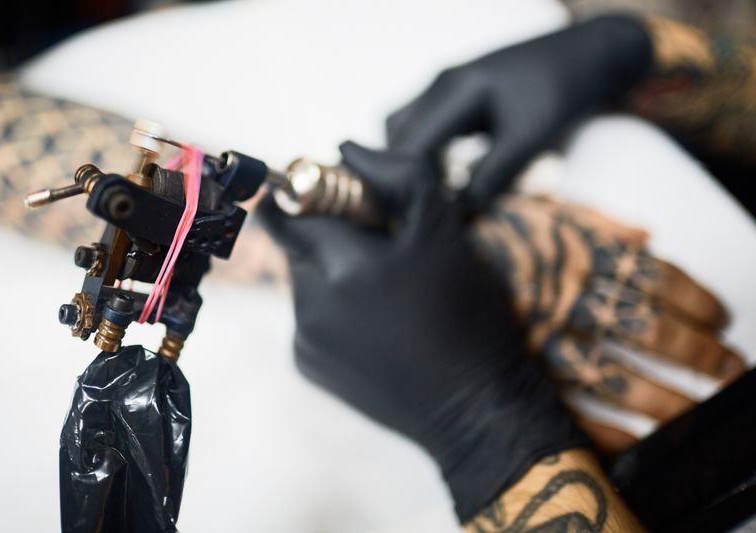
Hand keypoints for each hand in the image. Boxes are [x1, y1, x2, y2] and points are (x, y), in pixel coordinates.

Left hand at [258, 143, 586, 520]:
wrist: (476, 407)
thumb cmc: (468, 313)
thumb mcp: (444, 230)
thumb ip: (397, 175)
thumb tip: (343, 149)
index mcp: (340, 265)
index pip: (291, 208)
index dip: (314, 195)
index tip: (342, 200)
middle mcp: (309, 304)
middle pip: (297, 243)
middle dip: (330, 234)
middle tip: (380, 249)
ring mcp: (305, 340)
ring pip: (305, 279)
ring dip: (333, 271)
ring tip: (386, 292)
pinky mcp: (308, 367)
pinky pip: (309, 317)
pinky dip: (333, 309)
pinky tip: (377, 324)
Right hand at [386, 15, 651, 212]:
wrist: (587, 55)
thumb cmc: (562, 92)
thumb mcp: (527, 140)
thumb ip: (490, 176)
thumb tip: (458, 214)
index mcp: (454, 90)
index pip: (410, 145)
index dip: (408, 183)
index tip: (418, 216)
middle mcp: (441, 84)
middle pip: (397, 134)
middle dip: (403, 173)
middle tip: (420, 209)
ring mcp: (446, 85)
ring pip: (406, 127)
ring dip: (412, 161)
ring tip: (430, 195)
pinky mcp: (457, 94)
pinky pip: (424, 123)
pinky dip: (426, 151)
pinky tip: (445, 175)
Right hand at [473, 195, 745, 450]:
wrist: (414, 256)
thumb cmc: (482, 231)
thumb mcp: (537, 206)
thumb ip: (593, 216)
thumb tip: (647, 234)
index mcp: (576, 253)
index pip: (655, 279)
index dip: (697, 301)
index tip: (720, 318)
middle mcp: (565, 297)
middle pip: (647, 330)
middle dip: (698, 353)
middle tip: (729, 369)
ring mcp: (539, 339)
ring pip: (615, 375)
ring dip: (664, 398)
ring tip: (697, 410)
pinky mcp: (512, 370)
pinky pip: (563, 407)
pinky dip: (602, 429)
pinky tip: (634, 440)